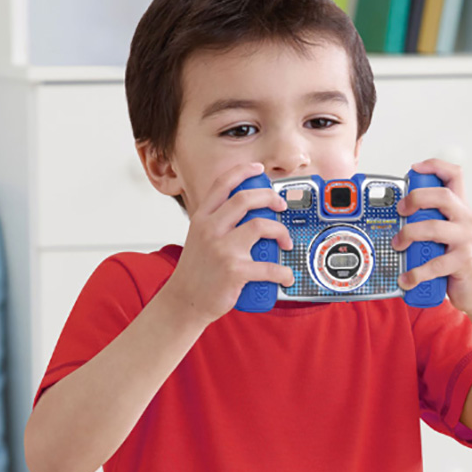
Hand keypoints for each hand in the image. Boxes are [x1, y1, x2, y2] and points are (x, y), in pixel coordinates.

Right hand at [161, 162, 294, 325]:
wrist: (185, 301)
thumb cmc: (196, 271)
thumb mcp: (199, 238)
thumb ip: (217, 223)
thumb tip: (249, 212)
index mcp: (202, 219)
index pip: (222, 184)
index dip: (242, 172)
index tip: (258, 169)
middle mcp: (210, 229)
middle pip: (245, 199)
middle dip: (270, 197)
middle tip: (281, 205)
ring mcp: (222, 249)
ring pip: (260, 226)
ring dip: (280, 232)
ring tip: (285, 243)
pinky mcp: (234, 271)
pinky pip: (268, 267)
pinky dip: (283, 272)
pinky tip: (286, 275)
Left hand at [391, 158, 471, 317]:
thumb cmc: (458, 261)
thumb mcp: (445, 235)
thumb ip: (428, 222)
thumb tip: (396, 216)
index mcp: (460, 209)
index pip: (454, 175)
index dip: (435, 166)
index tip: (415, 168)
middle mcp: (465, 220)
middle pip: (442, 195)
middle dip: (416, 199)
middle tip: (401, 210)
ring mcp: (466, 240)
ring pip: (434, 228)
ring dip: (409, 235)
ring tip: (398, 246)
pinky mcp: (463, 262)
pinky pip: (435, 264)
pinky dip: (416, 272)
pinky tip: (407, 278)